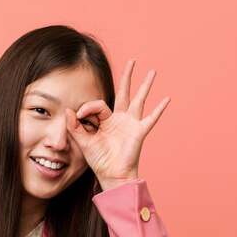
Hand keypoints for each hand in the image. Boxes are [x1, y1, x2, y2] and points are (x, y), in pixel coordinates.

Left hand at [65, 59, 170, 189]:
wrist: (111, 176)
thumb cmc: (99, 161)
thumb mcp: (83, 142)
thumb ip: (75, 127)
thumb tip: (69, 110)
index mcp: (105, 120)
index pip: (98, 105)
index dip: (87, 108)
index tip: (78, 116)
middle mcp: (119, 119)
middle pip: (123, 92)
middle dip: (127, 77)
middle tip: (132, 61)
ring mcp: (131, 124)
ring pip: (139, 100)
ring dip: (145, 85)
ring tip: (152, 71)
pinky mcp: (139, 132)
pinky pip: (151, 118)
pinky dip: (160, 109)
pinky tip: (167, 98)